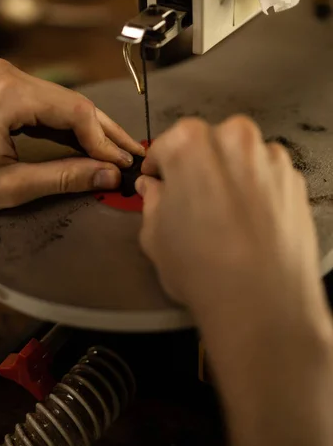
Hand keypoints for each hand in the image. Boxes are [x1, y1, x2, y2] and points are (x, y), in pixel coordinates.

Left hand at [0, 59, 143, 217]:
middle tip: (130, 154)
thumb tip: (107, 175)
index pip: (76, 112)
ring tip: (113, 150)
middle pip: (72, 102)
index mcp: (8, 95)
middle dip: (103, 132)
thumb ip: (64, 178)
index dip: (104, 141)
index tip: (121, 165)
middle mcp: (5, 76)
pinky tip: (81, 139)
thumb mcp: (7, 186)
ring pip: (59, 99)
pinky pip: (41, 99)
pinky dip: (62, 121)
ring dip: (86, 126)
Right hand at [137, 116, 332, 445]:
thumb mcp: (155, 235)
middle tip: (190, 201)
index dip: (159, 167)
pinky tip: (248, 224)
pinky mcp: (295, 181)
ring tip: (223, 217)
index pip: (166, 144)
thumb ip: (151, 201)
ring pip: (241, 158)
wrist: (263, 305)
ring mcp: (270, 159)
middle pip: (208, 144)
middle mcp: (234, 140)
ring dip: (230, 177)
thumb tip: (153, 190)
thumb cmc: (203, 270)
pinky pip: (267, 177)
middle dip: (196, 167)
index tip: (157, 180)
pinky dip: (257, 192)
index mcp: (190, 143)